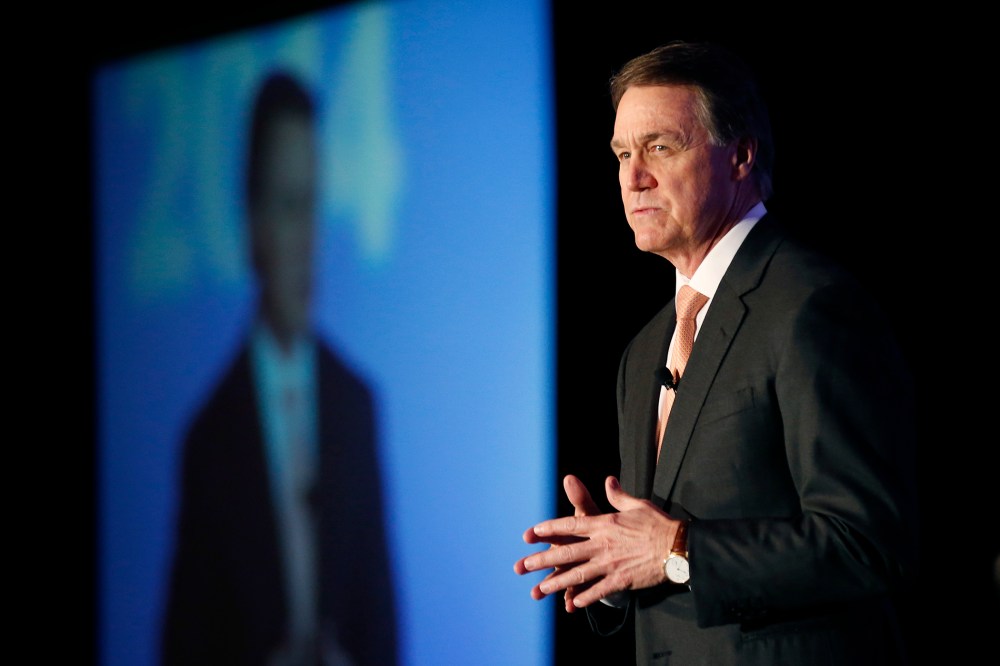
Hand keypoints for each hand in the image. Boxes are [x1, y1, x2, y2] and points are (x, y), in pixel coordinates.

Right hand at [513, 475, 599, 611]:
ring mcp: (573, 570)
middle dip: (534, 563)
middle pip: (549, 557)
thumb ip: (580, 498)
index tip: (527, 535)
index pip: (550, 531)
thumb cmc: (600, 529)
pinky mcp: (584, 584)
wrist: (618, 550)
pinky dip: (572, 600)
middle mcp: (565, 552)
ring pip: (558, 578)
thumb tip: (569, 478)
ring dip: (547, 586)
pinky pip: (578, 594)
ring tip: (536, 594)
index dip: (539, 533)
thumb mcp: (591, 514)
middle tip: (519, 567)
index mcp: (566, 535)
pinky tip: (569, 607)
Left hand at [514, 475, 682, 608]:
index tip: (531, 533)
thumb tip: (609, 481)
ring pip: (577, 574)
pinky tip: (573, 603)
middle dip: (542, 560)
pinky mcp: (621, 580)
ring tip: (540, 589)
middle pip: (566, 552)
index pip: (570, 525)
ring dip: (557, 583)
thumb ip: (618, 495)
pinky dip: (585, 598)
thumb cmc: (658, 523)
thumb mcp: (636, 504)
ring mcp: (610, 564)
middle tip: (523, 566)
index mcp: (604, 523)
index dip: (549, 529)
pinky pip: (598, 590)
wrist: (678, 547)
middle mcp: (602, 544)